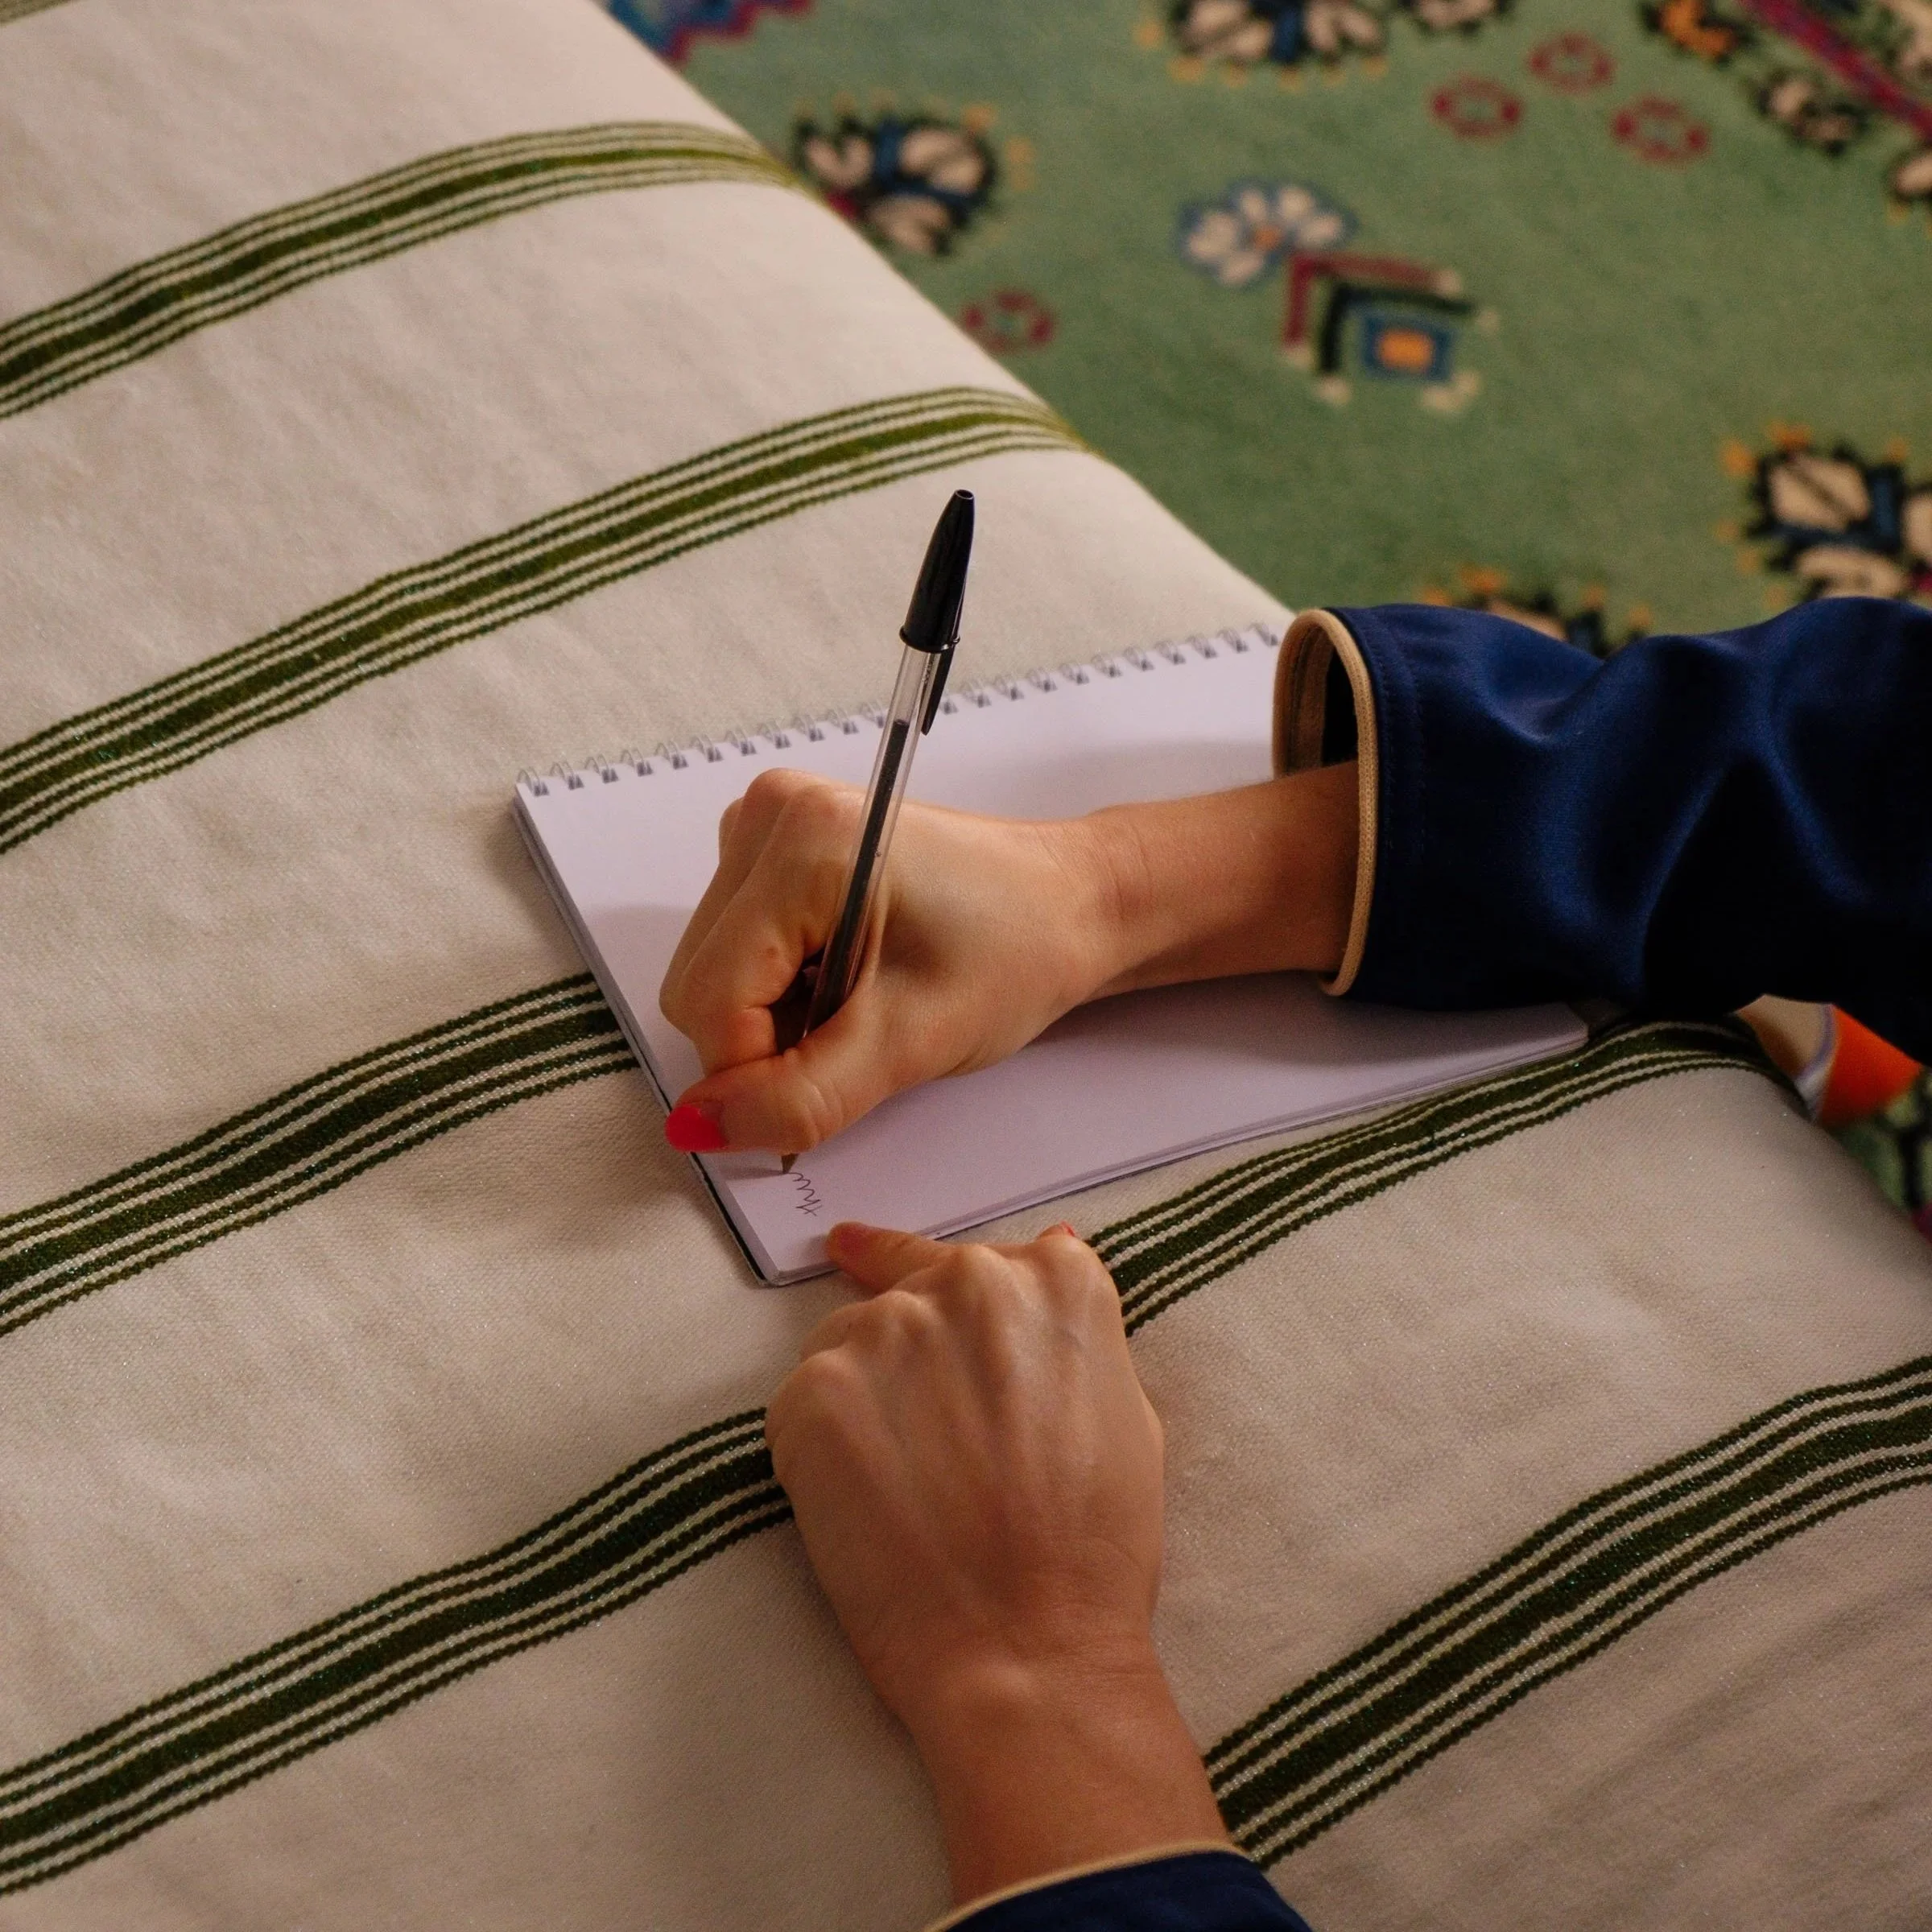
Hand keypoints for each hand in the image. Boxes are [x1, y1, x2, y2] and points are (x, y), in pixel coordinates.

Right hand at [659, 761, 1358, 1153]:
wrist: (1069, 905)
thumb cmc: (1016, 951)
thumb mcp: (911, 1042)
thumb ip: (799, 1096)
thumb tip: (699, 1130)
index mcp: (802, 842)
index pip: (711, 999)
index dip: (754, 1073)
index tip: (823, 1092)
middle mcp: (769, 815)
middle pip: (700, 986)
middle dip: (766, 1043)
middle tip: (861, 1040)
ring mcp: (765, 824)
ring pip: (711, 974)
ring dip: (773, 1018)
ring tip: (862, 1002)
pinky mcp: (773, 847)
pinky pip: (733, 949)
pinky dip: (779, 988)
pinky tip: (846, 977)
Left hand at [765, 1221, 1228, 1904]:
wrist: (1028, 1652)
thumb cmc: (1093, 1551)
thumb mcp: (1125, 1411)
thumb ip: (1071, 1327)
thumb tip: (1044, 1251)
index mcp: (1053, 1280)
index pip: (992, 1261)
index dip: (967, 1309)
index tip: (933, 1309)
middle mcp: (968, 1283)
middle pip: (915, 1289)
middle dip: (919, 1355)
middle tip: (930, 1443)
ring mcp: (885, 1331)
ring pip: (852, 1341)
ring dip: (868, 1397)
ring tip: (906, 1491)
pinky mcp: (814, 1390)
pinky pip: (804, 1402)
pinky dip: (820, 1449)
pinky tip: (866, 1509)